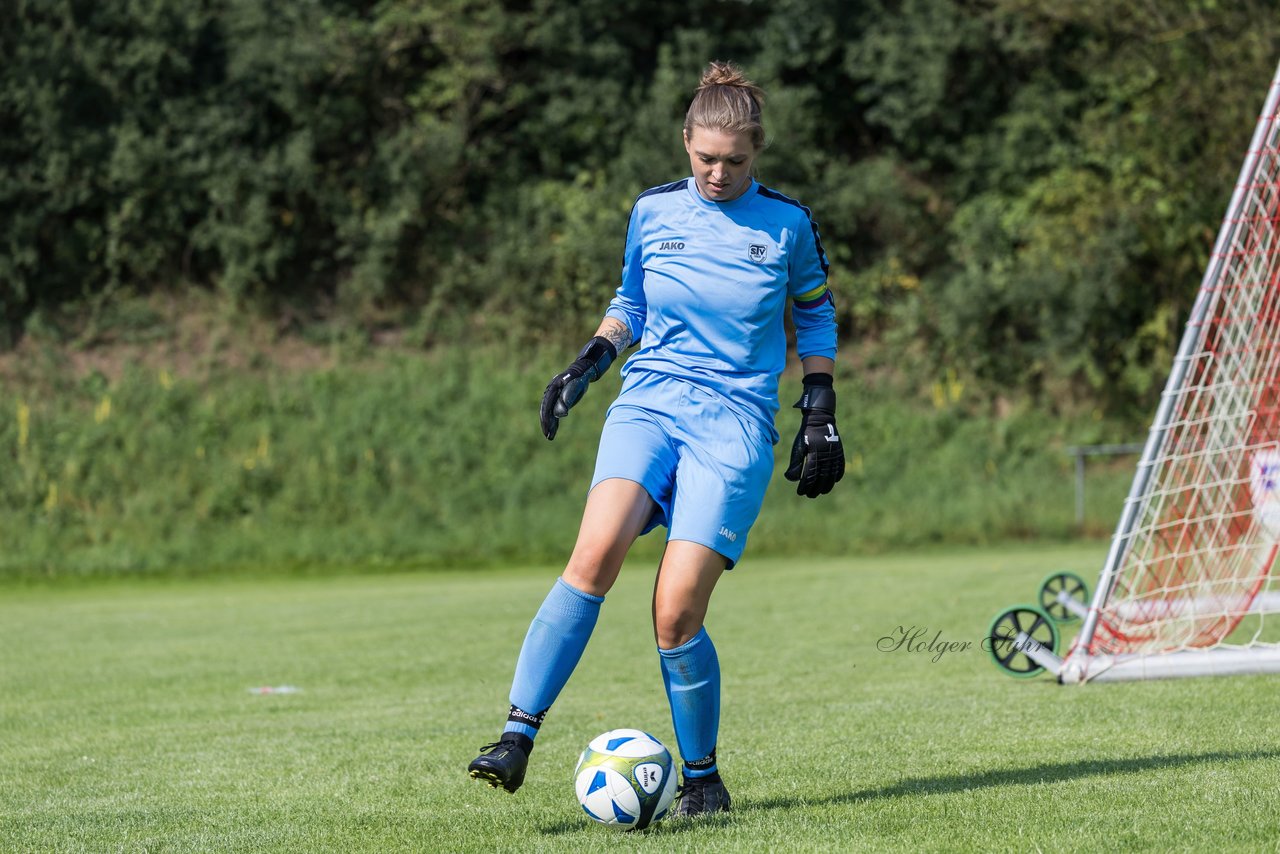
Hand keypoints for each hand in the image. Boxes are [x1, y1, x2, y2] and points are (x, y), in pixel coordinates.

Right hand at [540, 337, 616, 439]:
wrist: (585, 367)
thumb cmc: (583, 377)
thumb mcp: (578, 387)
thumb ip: (568, 398)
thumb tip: (561, 414)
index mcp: (554, 387)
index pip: (547, 405)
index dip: (547, 417)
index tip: (548, 429)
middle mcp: (551, 390)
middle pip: (545, 409)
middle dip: (546, 423)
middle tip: (548, 436)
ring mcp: (553, 393)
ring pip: (548, 410)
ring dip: (549, 423)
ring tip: (550, 436)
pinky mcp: (558, 396)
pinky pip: (553, 409)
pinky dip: (553, 420)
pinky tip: (554, 429)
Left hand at [784, 375, 844, 497]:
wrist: (820, 419)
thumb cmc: (806, 434)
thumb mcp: (798, 447)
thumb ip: (796, 464)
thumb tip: (791, 479)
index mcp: (814, 455)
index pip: (809, 476)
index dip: (805, 486)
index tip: (800, 492)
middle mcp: (826, 456)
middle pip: (821, 479)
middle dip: (815, 489)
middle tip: (810, 495)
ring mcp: (834, 455)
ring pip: (832, 475)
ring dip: (826, 485)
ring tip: (821, 492)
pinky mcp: (839, 452)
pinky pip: (840, 467)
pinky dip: (837, 475)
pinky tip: (833, 481)